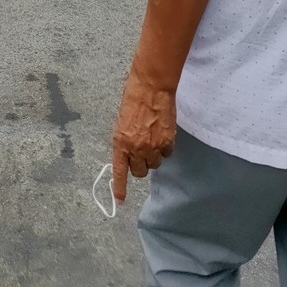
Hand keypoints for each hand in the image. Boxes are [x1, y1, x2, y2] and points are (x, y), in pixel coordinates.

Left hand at [112, 69, 175, 201]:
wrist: (151, 86)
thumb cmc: (133, 98)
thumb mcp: (122, 120)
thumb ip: (125, 139)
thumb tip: (129, 152)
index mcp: (120, 142)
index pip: (119, 170)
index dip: (120, 187)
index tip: (120, 200)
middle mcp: (135, 148)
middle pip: (140, 171)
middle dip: (141, 164)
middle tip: (142, 151)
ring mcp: (152, 146)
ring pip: (155, 164)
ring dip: (154, 155)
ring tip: (152, 136)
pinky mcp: (167, 142)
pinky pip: (167, 153)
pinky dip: (166, 146)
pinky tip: (162, 132)